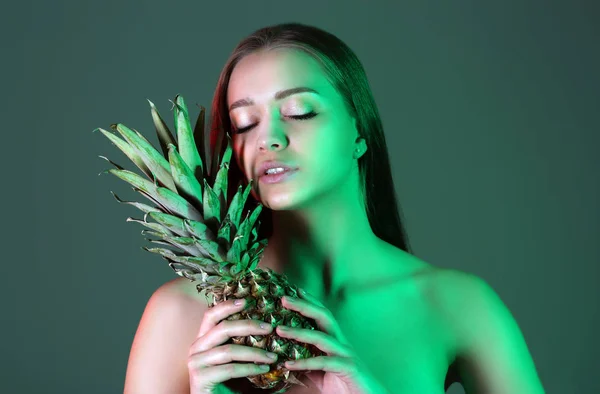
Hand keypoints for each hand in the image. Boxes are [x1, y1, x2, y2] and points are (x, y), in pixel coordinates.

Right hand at [187, 298, 277, 393]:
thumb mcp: (234, 359)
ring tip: (272, 356)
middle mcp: (196, 348)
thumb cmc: (227, 383)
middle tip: (269, 328)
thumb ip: (240, 342)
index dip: (227, 306)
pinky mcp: (200, 378)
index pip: (211, 316)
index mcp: (203, 340)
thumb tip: (264, 324)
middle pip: (222, 329)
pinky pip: (230, 369)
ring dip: (255, 353)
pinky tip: (264, 369)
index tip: (246, 300)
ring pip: (229, 350)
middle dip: (248, 326)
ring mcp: (196, 363)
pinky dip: (250, 368)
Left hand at [275, 289, 389, 393]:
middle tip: (284, 298)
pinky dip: (304, 363)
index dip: (310, 301)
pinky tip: (288, 364)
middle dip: (304, 305)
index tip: (294, 290)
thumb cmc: (345, 387)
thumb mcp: (321, 375)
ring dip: (299, 332)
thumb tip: (285, 363)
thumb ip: (307, 366)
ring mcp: (346, 354)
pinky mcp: (348, 368)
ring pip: (321, 337)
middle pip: (324, 316)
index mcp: (336, 341)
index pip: (323, 315)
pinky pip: (323, 362)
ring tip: (279, 330)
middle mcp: (342, 344)